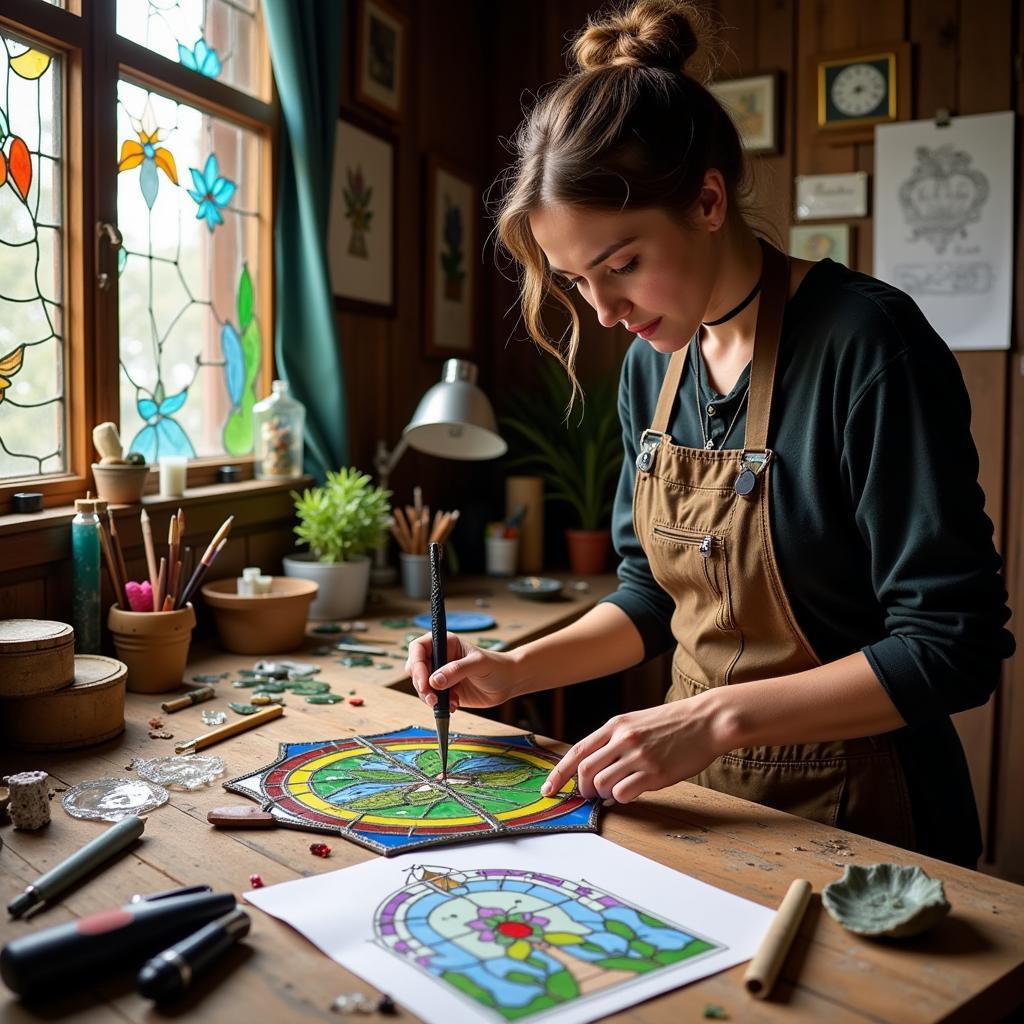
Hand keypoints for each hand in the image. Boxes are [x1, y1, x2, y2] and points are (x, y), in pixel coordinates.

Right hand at [406, 632, 521, 711]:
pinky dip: (439, 705)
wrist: (507, 682)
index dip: (417, 664)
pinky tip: (455, 706)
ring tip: (449, 704)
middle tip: (433, 699)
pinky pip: (432, 698)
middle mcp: (439, 657)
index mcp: (444, 643)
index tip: (424, 682)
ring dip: (430, 698)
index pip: (418, 648)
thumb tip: (434, 681)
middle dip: (421, 685)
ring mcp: (440, 674)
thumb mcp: (478, 664)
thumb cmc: (496, 666)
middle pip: (415, 669)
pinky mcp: (444, 690)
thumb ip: (457, 670)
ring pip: (421, 686)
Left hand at [541, 696, 725, 803]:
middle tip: (592, 794)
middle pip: (585, 771)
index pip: (577, 752)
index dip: (558, 773)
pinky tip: (636, 790)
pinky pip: (624, 793)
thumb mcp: (637, 723)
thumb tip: (596, 767)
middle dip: (583, 789)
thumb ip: (615, 741)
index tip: (548, 790)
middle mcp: (623, 738)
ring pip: (602, 785)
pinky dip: (623, 798)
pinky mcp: (655, 772)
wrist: (708, 720)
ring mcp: (638, 755)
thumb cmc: (674, 724)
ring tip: (620, 789)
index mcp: (615, 725)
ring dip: (606, 794)